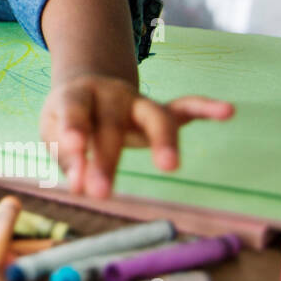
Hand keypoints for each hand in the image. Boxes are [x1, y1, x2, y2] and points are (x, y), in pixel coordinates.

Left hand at [39, 74, 233, 197]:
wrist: (87, 87)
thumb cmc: (67, 120)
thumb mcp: (53, 133)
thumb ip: (67, 158)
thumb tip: (80, 187)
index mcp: (77, 95)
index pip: (74, 111)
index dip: (74, 130)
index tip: (73, 150)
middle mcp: (110, 94)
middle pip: (112, 125)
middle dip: (106, 159)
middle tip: (100, 193)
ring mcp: (137, 101)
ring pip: (154, 116)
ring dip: (163, 140)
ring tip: (170, 167)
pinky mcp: (160, 111)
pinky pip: (186, 107)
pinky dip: (205, 108)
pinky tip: (227, 111)